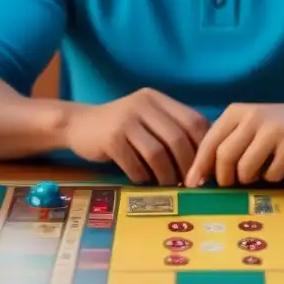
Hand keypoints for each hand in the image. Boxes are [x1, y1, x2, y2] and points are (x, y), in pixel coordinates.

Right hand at [62, 88, 208, 185]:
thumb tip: (205, 160)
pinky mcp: (110, 138)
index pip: (193, 120)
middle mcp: (143, 104)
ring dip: (166, 175)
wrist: (78, 124)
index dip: (204, 146)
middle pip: (177, 138)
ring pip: (158, 153)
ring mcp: (125, 119)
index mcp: (158, 99)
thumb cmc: (121, 127)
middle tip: (188, 183)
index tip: (205, 168)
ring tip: (167, 185)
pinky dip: (143, 177)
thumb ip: (172, 129)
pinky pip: (135, 164)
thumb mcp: (148, 119)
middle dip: (187, 166)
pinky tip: (142, 180)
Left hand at [184, 102, 283, 187]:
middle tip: (230, 185)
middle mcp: (252, 116)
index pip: (209, 141)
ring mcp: (272, 129)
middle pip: (224, 156)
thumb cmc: (279, 129)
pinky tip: (278, 169)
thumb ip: (228, 143)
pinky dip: (272, 178)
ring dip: (248, 179)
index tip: (191, 185)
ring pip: (245, 167)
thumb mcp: (250, 128)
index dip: (198, 166)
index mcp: (236, 112)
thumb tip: (200, 175)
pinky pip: (271, 173)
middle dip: (223, 177)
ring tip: (257, 174)